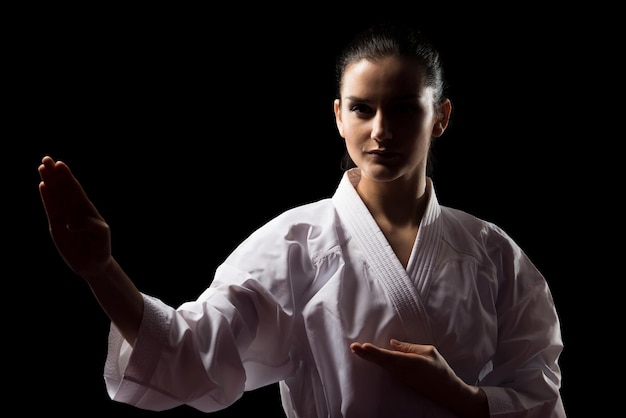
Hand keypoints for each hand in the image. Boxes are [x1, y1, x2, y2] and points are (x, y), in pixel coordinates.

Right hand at [38, 156, 112, 279]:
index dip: (68, 177)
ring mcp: (64, 216)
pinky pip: (50, 208)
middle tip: (46, 158)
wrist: (93, 263)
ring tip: (42, 167)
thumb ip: (90, 226)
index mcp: (87, 209)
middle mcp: (75, 209)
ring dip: (49, 181)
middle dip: (56, 174)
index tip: (60, 165)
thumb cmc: (101, 247)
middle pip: (63, 188)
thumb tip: (71, 222)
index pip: (75, 189)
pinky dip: (47, 197)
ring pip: (55, 195)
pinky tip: (43, 185)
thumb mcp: (101, 235)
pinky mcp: (56, 226)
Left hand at [350, 339, 487, 416]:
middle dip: (366, 354)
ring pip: (382, 365)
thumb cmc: (440, 369)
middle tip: (353, 346)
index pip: (390, 356)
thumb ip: (410, 347)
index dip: (376, 352)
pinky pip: (386, 368)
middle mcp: (403, 371)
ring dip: (369, 357)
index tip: (364, 347)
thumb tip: (392, 343)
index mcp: (412, 363)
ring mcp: (401, 376)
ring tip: (356, 349)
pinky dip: (376, 362)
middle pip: (381, 361)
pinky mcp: (401, 379)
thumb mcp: (429, 352)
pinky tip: (368, 356)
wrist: (447, 391)